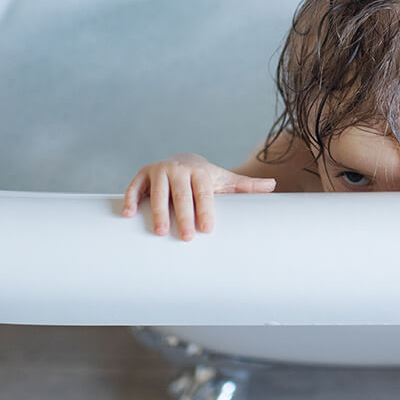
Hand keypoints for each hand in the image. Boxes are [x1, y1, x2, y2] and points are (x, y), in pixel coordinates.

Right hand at [121, 153, 275, 239]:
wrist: (184, 161)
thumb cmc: (207, 179)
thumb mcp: (226, 181)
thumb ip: (246, 187)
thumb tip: (273, 186)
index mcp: (201, 172)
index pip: (203, 193)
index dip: (205, 211)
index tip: (207, 230)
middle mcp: (179, 170)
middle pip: (181, 195)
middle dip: (182, 216)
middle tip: (185, 238)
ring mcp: (160, 171)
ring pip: (157, 192)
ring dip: (157, 211)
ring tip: (159, 232)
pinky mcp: (143, 175)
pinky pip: (134, 187)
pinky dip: (129, 199)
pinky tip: (127, 215)